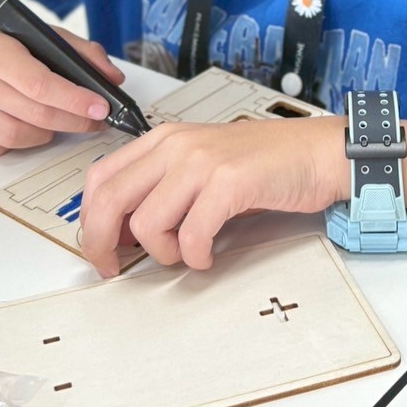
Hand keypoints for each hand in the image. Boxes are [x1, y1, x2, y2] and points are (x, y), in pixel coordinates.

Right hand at [0, 26, 124, 154]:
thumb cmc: (16, 46)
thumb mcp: (49, 37)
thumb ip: (84, 54)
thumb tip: (114, 80)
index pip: (39, 84)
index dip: (74, 100)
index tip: (101, 107)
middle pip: (33, 114)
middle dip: (73, 120)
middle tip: (96, 121)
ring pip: (17, 137)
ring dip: (47, 133)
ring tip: (60, 120)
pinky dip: (22, 143)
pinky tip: (31, 126)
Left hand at [80, 117, 347, 276]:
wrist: (317, 152)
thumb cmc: (266, 161)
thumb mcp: (202, 165)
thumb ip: (163, 188)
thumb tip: (126, 231)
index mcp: (164, 139)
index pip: (100, 178)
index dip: (90, 220)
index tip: (100, 248)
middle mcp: (176, 145)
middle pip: (109, 200)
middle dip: (103, 245)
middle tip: (115, 268)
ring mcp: (202, 162)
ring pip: (146, 224)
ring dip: (162, 253)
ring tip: (185, 252)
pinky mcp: (229, 182)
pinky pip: (192, 235)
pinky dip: (195, 257)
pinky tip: (208, 254)